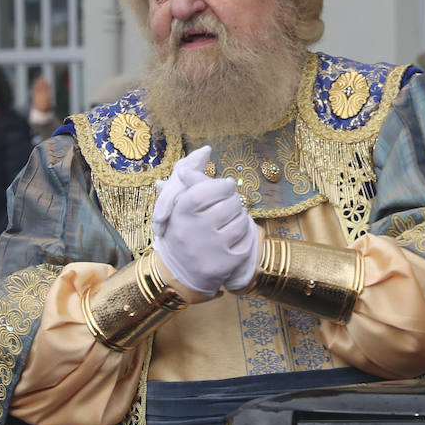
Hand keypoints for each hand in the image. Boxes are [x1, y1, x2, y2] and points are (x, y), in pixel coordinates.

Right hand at [152, 146, 259, 294]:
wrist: (180, 274)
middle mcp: (191, 232)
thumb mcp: (178, 208)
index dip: (221, 186)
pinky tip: (236, 238)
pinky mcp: (223, 265)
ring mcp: (208, 250)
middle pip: (228, 205)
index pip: (204, 191)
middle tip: (233, 204)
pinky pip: (246, 242)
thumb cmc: (182, 232)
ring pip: (240, 223)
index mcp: (178, 214)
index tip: (228, 186)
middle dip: (235, 202)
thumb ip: (192, 181)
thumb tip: (204, 150)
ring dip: (242, 218)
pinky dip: (245, 237)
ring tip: (234, 220)